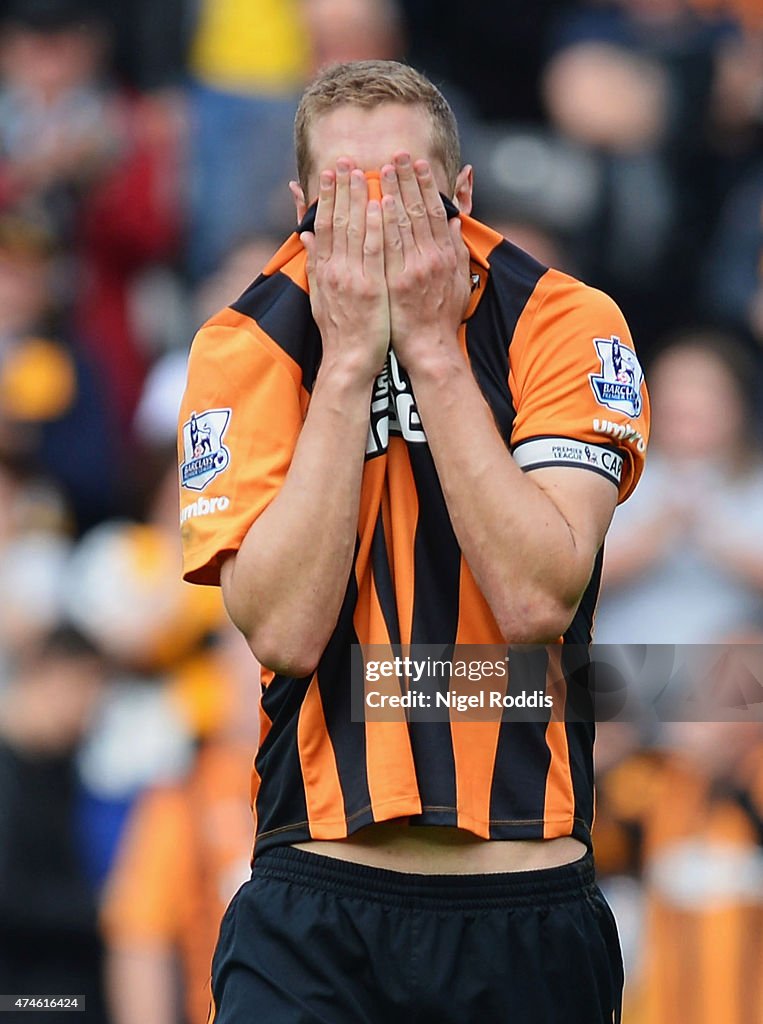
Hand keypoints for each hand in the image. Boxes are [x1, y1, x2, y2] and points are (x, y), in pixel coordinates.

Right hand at [300, 159, 389, 384]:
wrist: (350, 362)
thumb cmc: (340, 331)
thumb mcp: (319, 295)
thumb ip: (315, 262)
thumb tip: (306, 234)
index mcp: (324, 270)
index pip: (325, 224)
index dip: (328, 196)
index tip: (332, 171)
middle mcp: (335, 270)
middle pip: (338, 221)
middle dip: (342, 188)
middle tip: (346, 159)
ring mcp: (353, 279)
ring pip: (356, 230)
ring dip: (360, 198)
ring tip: (365, 171)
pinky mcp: (371, 289)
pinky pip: (375, 251)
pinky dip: (377, 226)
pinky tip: (381, 204)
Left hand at [380, 153, 470, 371]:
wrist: (428, 349)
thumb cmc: (441, 317)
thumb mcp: (458, 281)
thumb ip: (455, 249)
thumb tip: (455, 222)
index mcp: (446, 255)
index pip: (435, 211)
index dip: (426, 185)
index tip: (417, 164)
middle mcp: (432, 259)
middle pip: (419, 211)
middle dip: (407, 181)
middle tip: (397, 155)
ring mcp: (413, 271)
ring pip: (402, 224)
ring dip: (391, 194)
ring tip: (381, 169)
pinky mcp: (396, 284)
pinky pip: (386, 248)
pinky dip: (382, 224)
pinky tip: (374, 204)